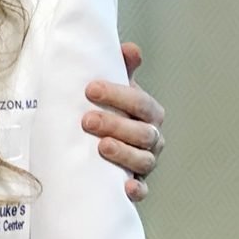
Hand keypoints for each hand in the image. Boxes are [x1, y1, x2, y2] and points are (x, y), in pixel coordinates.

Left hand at [83, 42, 165, 201]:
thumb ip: (119, 70)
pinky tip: (126, 187)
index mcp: (148, 113)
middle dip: (115, 124)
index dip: (118, 95)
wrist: (94, 147)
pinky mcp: (136, 185)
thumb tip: (129, 49)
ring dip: (124, 153)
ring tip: (101, 147)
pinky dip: (137, 190)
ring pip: (144, 159)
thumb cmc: (105, 113)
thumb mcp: (110, 91)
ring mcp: (146, 162)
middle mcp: (152, 137)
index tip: (90, 89)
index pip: (140, 102)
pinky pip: (143, 190)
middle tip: (87, 120)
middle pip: (142, 132)